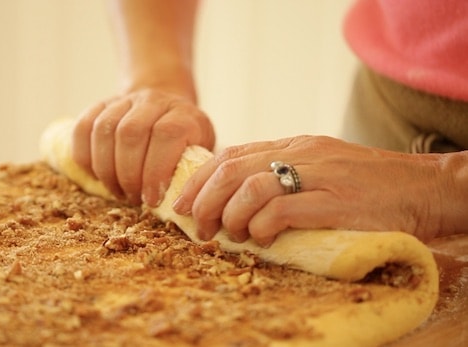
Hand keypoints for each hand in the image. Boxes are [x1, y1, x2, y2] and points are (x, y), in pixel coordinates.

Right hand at [72, 88, 214, 205]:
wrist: (168, 106)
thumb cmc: (186, 142)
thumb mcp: (199, 154)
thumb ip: (193, 174)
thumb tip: (185, 206)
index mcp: (183, 115)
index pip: (167, 135)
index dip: (156, 170)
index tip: (153, 199)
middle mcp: (153, 101)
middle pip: (130, 133)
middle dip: (128, 174)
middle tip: (133, 198)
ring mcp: (125, 100)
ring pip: (104, 130)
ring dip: (106, 169)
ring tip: (117, 191)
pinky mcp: (101, 105)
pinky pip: (82, 127)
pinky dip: (85, 156)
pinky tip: (97, 175)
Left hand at [172, 135, 446, 244]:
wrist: (423, 188)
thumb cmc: (368, 186)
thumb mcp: (318, 168)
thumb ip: (281, 174)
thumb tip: (235, 197)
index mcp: (293, 145)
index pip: (230, 155)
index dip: (198, 180)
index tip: (181, 205)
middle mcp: (300, 154)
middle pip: (231, 169)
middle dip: (204, 201)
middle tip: (199, 228)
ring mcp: (318, 175)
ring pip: (251, 187)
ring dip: (231, 215)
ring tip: (232, 236)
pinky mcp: (336, 201)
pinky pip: (283, 209)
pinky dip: (263, 226)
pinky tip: (262, 239)